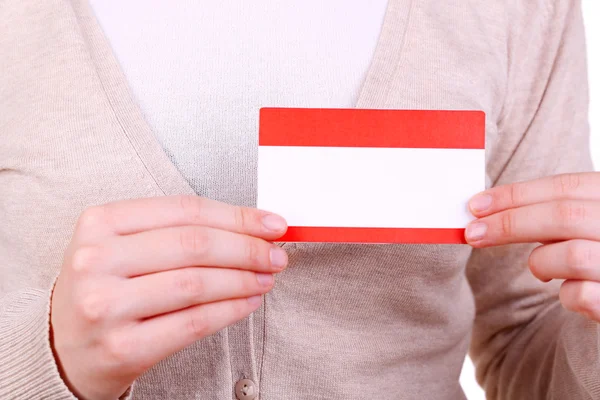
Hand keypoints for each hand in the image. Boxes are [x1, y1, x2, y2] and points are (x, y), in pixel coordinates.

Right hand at [50, 196, 287, 399]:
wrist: (63, 348)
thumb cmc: (105, 289)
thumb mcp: (123, 246)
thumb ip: (178, 230)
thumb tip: (251, 226)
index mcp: (100, 222)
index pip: (186, 210)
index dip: (238, 216)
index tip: (272, 224)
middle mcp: (97, 260)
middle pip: (195, 244)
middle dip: (248, 248)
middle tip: (276, 254)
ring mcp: (106, 305)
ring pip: (198, 283)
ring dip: (244, 279)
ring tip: (266, 277)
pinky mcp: (122, 347)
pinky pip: (194, 322)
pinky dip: (231, 310)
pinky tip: (248, 301)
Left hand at [465, 172, 599, 321]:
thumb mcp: (588, 222)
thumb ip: (557, 213)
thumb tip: (487, 211)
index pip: (566, 186)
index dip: (516, 194)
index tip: (475, 205)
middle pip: (564, 215)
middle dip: (510, 223)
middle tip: (473, 233)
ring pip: (573, 255)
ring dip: (542, 262)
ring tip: (540, 270)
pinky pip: (585, 296)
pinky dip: (568, 296)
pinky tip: (571, 294)